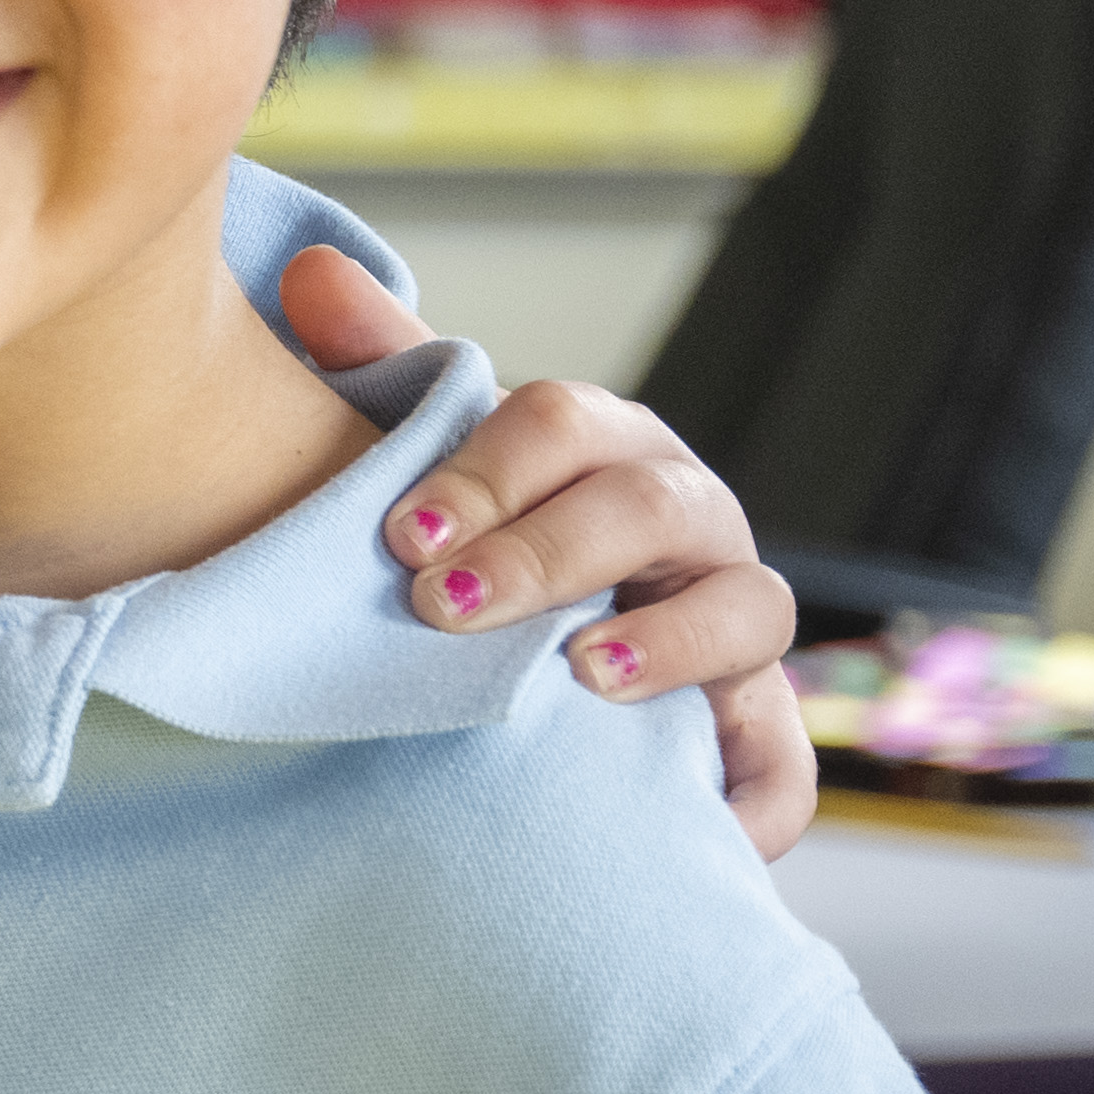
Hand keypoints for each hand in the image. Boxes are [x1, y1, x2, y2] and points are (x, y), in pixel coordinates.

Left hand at [279, 245, 816, 862]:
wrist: (521, 684)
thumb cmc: (480, 548)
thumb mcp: (433, 465)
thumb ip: (384, 375)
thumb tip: (311, 274)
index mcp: (605, 450)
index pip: (568, 425)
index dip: (489, 469)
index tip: (400, 531)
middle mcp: (688, 523)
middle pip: (652, 506)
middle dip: (550, 550)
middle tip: (444, 604)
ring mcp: (733, 626)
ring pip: (749, 609)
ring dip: (669, 639)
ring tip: (580, 675)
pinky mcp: (755, 740)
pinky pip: (782, 769)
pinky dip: (751, 792)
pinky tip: (693, 820)